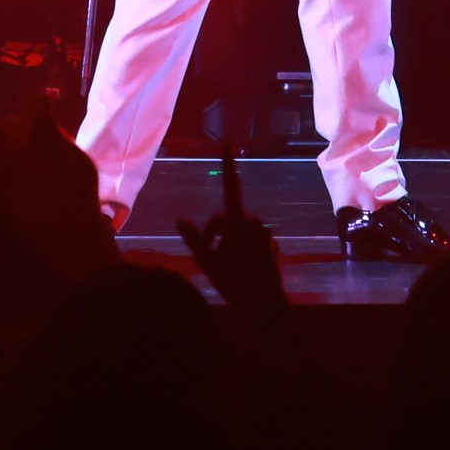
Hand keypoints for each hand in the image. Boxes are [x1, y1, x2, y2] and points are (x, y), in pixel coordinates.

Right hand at [179, 166, 286, 320]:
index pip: (230, 186)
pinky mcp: (270, 246)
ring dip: (229, 240)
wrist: (266, 306)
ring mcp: (264, 235)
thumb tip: (179, 220)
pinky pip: (251, 240)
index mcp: (237, 222)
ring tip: (223, 264)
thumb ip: (194, 239)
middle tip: (207, 255)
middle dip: (216, 231)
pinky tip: (240, 268)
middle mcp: (254, 224)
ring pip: (239, 229)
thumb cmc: (234, 283)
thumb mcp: (207, 262)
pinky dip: (242, 248)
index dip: (228, 164)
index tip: (228, 142)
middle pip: (227, 217)